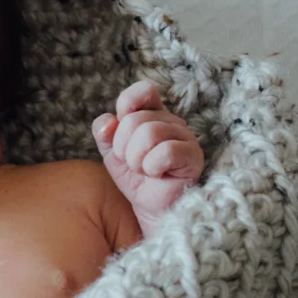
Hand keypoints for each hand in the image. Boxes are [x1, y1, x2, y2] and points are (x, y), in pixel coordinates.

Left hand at [91, 80, 203, 228]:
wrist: (150, 207)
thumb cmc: (135, 176)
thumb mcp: (111, 152)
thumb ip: (104, 132)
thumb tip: (108, 122)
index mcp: (152, 113)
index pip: (143, 91)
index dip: (127, 105)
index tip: (120, 128)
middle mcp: (171, 120)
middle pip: (134, 120)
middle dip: (123, 148)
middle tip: (133, 162)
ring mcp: (185, 137)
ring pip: (149, 134)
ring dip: (136, 160)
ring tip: (144, 170)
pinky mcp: (193, 156)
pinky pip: (166, 152)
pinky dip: (152, 167)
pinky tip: (157, 174)